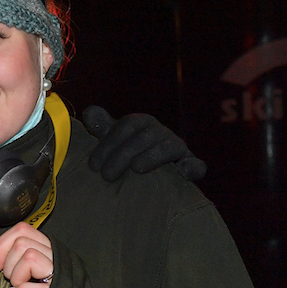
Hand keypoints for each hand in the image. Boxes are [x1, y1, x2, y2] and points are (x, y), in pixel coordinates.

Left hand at [0, 222, 53, 287]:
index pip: (22, 230)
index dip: (3, 245)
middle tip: (11, 277)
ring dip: (16, 276)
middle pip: (21, 242)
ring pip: (28, 255)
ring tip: (20, 285)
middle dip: (8, 262)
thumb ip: (16, 258)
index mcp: (47, 247)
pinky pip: (30, 285)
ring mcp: (58, 271)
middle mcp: (54, 255)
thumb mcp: (31, 269)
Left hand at [82, 105, 206, 181]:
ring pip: (171, 146)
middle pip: (145, 136)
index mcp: (142, 124)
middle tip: (107, 175)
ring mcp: (178, 148)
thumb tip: (90, 112)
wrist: (153, 172)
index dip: (108, 143)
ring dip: (153, 156)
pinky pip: (196, 165)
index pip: (126, 126)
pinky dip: (193, 167)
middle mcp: (160, 132)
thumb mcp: (113, 141)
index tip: (93, 165)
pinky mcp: (191, 165)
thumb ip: (102, 127)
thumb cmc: (127, 154)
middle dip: (124, 153)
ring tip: (136, 168)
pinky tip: (184, 173)